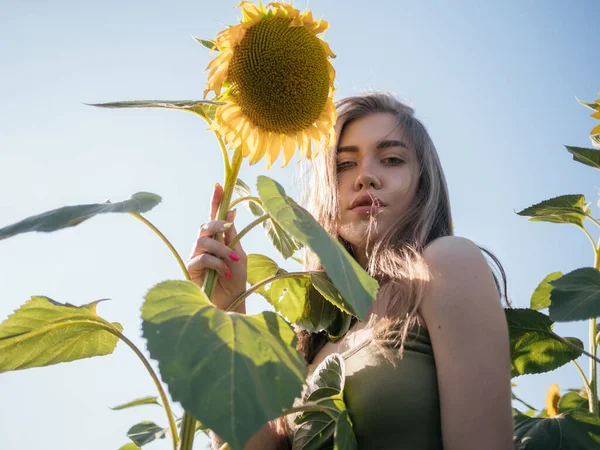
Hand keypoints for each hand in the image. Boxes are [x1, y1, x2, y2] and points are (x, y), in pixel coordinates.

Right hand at [186, 183, 246, 312]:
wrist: (230, 302)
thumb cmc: (235, 279)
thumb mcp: (238, 255)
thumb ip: (232, 236)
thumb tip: (232, 211)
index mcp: (218, 239)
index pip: (215, 217)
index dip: (215, 201)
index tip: (219, 185)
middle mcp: (204, 245)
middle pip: (205, 226)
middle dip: (217, 224)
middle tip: (229, 229)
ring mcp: (196, 256)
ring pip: (204, 241)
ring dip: (221, 248)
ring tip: (232, 260)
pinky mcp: (191, 268)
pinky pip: (202, 258)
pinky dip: (216, 263)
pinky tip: (225, 273)